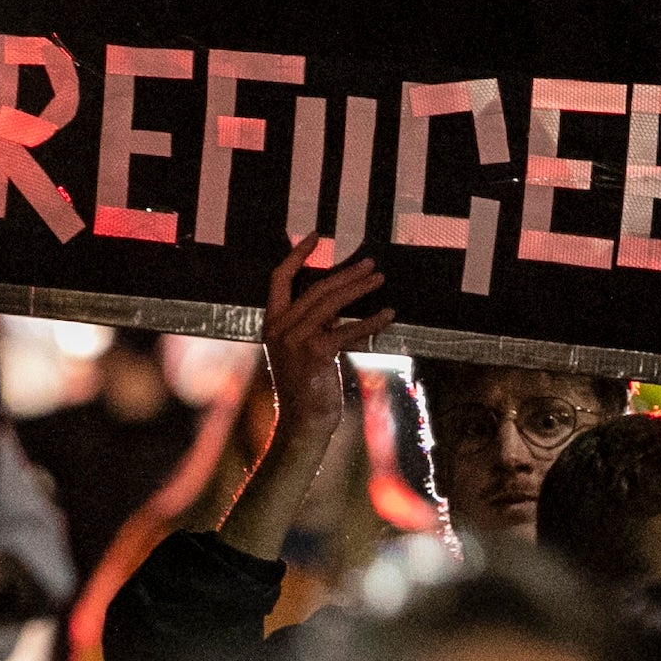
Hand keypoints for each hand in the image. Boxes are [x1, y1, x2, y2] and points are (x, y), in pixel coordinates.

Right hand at [260, 237, 392, 465]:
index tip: (315, 236)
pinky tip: (388, 314)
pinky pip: (347, 330)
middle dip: (346, 273)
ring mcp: (295, 341)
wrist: (302, 425)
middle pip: (315, 288)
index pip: (278, 279)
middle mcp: (279, 328)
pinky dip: (371, 320)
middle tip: (371, 263)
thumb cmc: (307, 389)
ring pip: (331, 304)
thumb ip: (316, 324)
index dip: (296, 255)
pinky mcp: (315, 354)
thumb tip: (339, 302)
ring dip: (359, 289)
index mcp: (272, 324)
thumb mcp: (305, 350)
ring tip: (380, 280)